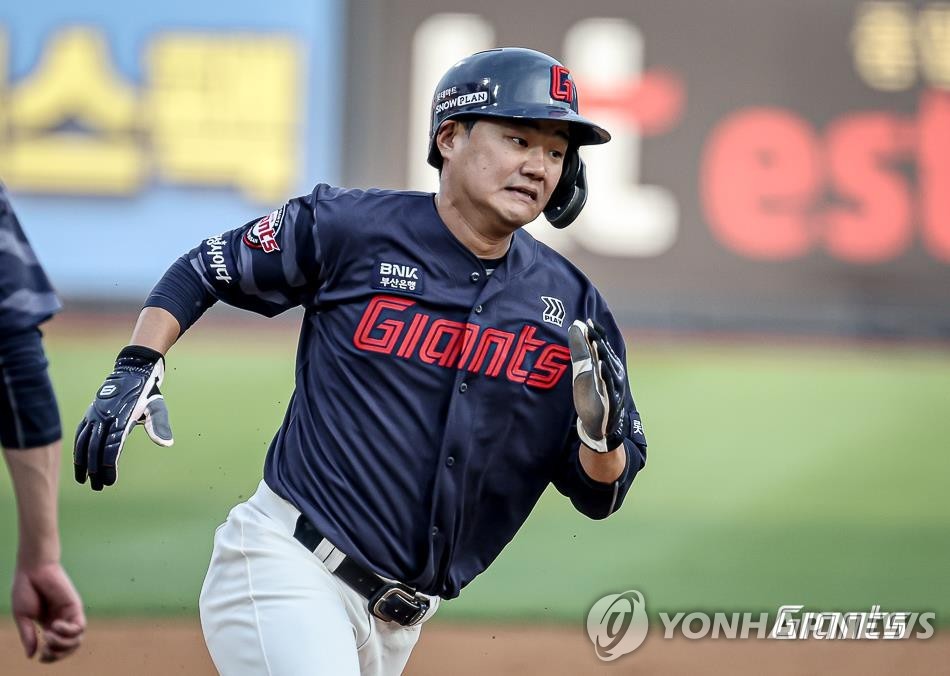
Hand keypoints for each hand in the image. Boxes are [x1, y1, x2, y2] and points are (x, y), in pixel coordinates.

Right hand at [12, 562, 85, 661]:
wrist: (33, 570)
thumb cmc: (26, 589)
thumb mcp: (23, 617)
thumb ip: (28, 636)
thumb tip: (32, 656)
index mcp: (49, 625)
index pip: (57, 649)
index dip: (51, 657)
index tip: (40, 657)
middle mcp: (61, 621)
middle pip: (70, 647)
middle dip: (59, 654)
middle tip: (45, 649)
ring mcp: (69, 614)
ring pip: (78, 640)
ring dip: (62, 644)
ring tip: (48, 636)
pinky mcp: (75, 606)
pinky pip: (79, 627)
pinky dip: (67, 631)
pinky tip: (55, 624)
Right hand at [74, 345, 172, 489]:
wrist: (133, 370)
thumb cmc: (148, 392)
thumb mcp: (157, 407)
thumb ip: (159, 426)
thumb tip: (167, 443)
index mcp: (121, 419)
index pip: (111, 448)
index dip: (109, 466)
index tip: (110, 481)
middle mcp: (104, 417)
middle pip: (95, 449)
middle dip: (94, 470)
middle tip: (98, 487)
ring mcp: (95, 415)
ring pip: (83, 442)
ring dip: (81, 462)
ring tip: (83, 479)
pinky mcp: (90, 413)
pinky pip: (80, 433)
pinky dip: (77, 448)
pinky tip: (78, 460)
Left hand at [568, 319, 628, 452]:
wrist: (598, 424)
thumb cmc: (591, 395)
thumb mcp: (582, 372)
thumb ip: (580, 351)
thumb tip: (575, 327)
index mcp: (607, 364)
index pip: (601, 345)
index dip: (596, 333)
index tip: (588, 321)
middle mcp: (613, 372)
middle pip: (604, 353)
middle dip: (597, 340)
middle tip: (590, 327)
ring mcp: (613, 385)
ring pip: (608, 367)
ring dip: (602, 355)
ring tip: (595, 342)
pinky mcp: (611, 399)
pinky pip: (609, 385)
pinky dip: (605, 375)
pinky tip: (601, 366)